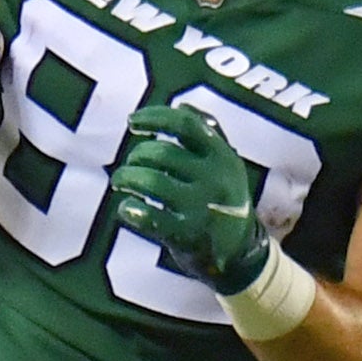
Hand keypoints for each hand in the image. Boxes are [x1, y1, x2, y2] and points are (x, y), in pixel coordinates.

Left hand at [107, 103, 269, 291]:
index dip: (154, 117)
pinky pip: (148, 217)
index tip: (132, 122)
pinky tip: (127, 209)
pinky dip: (130, 211)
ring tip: (121, 181)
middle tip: (129, 164)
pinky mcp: (186, 236)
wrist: (240, 255)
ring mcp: (200, 208)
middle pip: (161, 153)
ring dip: (127, 178)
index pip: (185, 124)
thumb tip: (181, 105)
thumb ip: (209, 133)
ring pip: (150, 182)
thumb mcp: (227, 166)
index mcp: (223, 157)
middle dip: (136, 156)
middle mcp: (214, 179)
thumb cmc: (225, 202)